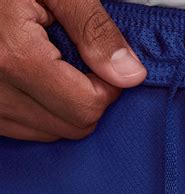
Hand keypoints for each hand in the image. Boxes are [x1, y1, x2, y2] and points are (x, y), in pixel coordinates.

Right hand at [0, 0, 146, 141]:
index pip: (87, 107)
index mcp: (15, 58)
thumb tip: (131, 75)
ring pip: (52, 132)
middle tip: (81, 63)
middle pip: (73, 126)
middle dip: (89, 98)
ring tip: (53, 65)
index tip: (105, 63)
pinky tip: (38, 80)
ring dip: (66, 107)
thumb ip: (94, 31)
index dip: (108, 87)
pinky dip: (44, 111)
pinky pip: (26, 129)